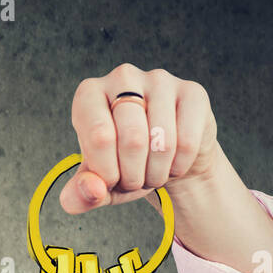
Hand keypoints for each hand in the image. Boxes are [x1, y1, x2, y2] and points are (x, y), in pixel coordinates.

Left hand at [59, 63, 218, 214]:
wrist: (166, 160)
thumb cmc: (124, 167)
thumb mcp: (98, 185)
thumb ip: (81, 194)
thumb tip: (93, 190)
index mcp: (89, 95)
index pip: (100, 138)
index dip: (108, 173)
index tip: (111, 180)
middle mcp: (123, 77)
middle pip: (133, 139)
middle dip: (133, 176)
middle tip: (134, 181)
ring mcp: (159, 80)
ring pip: (162, 142)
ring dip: (156, 174)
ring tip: (152, 173)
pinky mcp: (192, 92)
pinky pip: (187, 142)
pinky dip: (179, 167)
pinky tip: (173, 164)